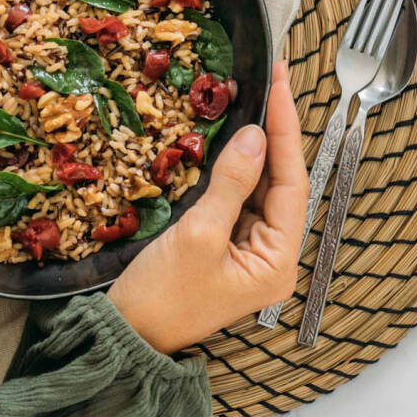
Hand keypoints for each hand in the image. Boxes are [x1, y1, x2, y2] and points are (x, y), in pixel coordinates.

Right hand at [108, 61, 308, 352]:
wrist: (124, 336)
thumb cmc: (161, 297)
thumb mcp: (197, 235)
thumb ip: (230, 183)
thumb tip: (256, 136)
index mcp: (278, 262)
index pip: (292, 182)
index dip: (287, 129)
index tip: (280, 84)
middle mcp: (273, 257)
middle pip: (282, 182)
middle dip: (277, 132)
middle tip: (273, 79)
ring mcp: (251, 253)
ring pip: (261, 187)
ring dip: (258, 146)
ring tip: (259, 97)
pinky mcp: (227, 247)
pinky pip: (239, 198)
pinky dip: (236, 168)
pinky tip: (234, 138)